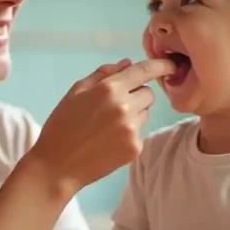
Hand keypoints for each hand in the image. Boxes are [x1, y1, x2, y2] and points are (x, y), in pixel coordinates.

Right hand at [28, 58, 175, 195]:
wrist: (57, 165)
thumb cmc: (62, 125)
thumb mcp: (76, 91)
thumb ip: (103, 74)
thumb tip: (128, 63)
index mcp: (109, 89)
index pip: (145, 71)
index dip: (162, 65)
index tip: (172, 65)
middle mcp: (125, 107)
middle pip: (149, 93)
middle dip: (137, 94)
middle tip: (115, 104)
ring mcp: (131, 129)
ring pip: (146, 113)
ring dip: (134, 113)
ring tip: (108, 125)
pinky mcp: (134, 148)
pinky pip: (140, 132)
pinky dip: (129, 133)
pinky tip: (108, 140)